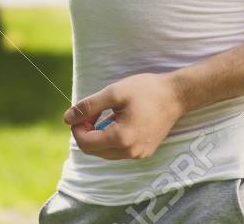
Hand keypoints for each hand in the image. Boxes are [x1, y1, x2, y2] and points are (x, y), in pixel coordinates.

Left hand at [63, 72, 185, 159]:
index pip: (85, 144)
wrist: (176, 95)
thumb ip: (88, 106)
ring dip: (97, 135)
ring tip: (105, 114)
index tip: (81, 112)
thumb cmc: (146, 90)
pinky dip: (111, 138)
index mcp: (122, 138)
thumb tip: (66, 118)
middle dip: (86, 132)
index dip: (77, 128)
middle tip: (92, 111)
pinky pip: (118, 151)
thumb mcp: (114, 93)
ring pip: (105, 152)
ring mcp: (139, 154)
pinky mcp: (144, 151)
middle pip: (93, 151)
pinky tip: (117, 120)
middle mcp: (130, 152)